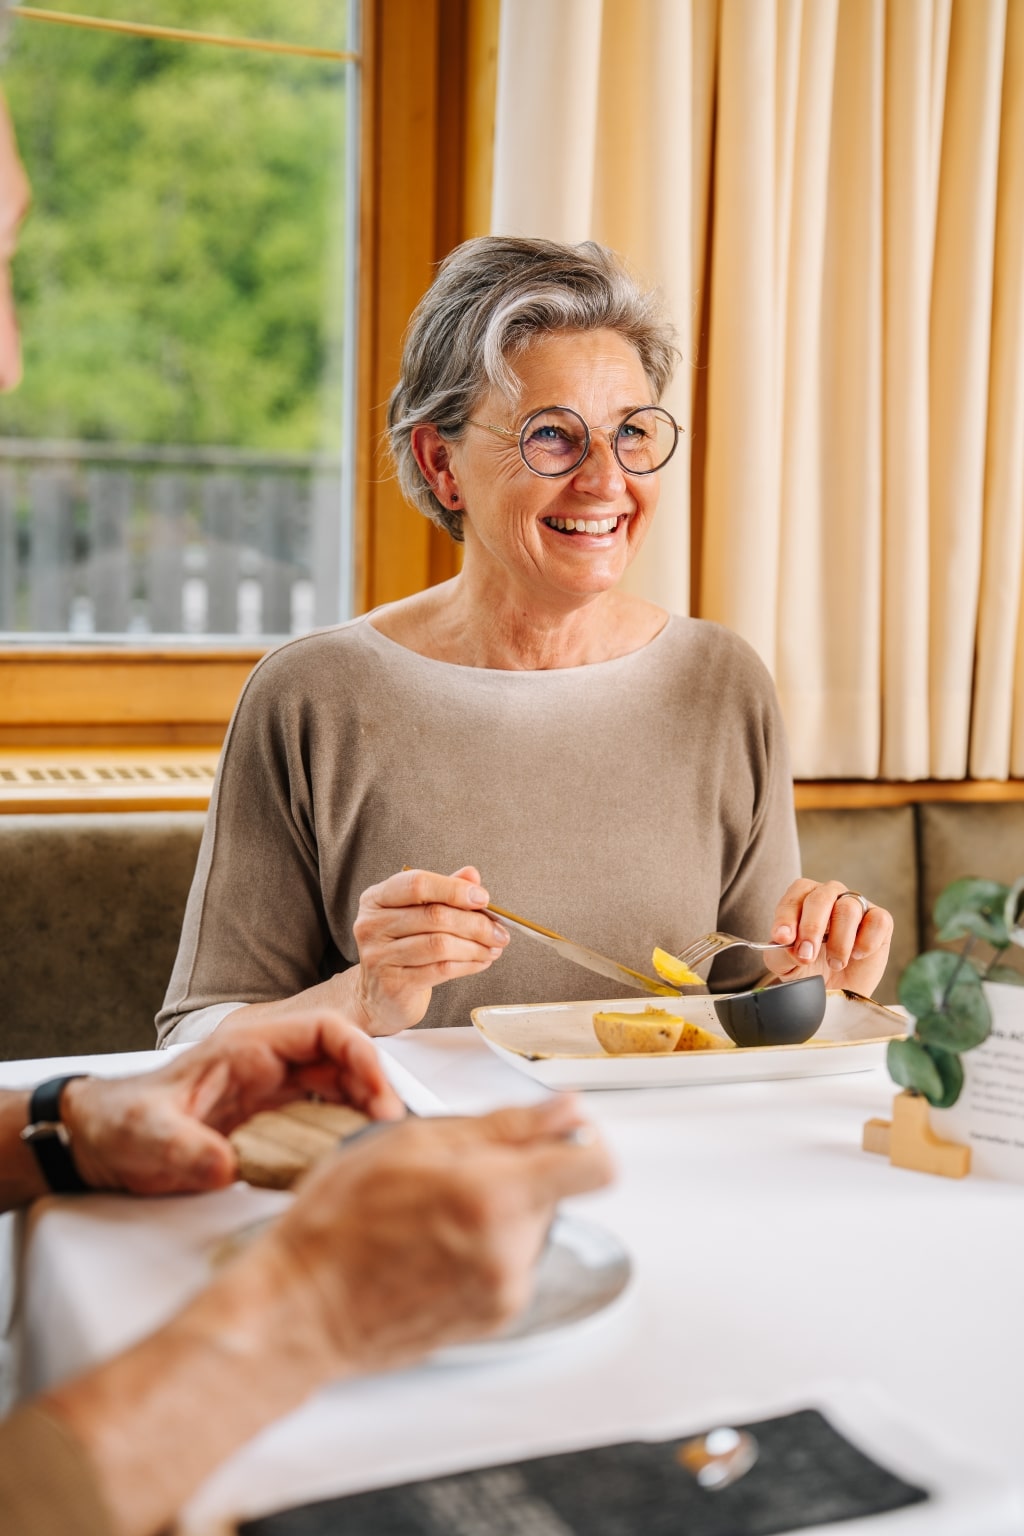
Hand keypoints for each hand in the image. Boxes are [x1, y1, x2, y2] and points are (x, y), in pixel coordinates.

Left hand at [61, 1011, 403, 1195]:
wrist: (97, 1140)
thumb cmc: (119, 1124)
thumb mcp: (146, 1136)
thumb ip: (184, 1148)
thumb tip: (225, 1166)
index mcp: (246, 1050)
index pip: (323, 1032)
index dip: (360, 1057)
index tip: (378, 1096)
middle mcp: (266, 1065)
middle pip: (342, 1060)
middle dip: (374, 1089)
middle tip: (390, 1130)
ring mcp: (270, 1092)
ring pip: (338, 1088)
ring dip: (364, 1111)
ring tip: (379, 1145)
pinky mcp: (269, 1120)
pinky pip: (320, 1117)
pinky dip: (343, 1131)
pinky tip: (350, 1156)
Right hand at [251, 1095, 613, 1374]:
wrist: (303, 1307)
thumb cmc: (338, 1223)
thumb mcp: (410, 1142)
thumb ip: (503, 1125)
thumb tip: (565, 1110)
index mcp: (494, 1197)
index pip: (597, 1165)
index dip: (582, 1137)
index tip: (556, 1129)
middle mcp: (510, 1252)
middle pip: (557, 1191)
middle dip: (517, 1172)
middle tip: (449, 1173)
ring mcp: (504, 1293)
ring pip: (532, 1226)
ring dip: (499, 1211)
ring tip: (432, 1213)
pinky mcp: (493, 1319)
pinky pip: (511, 1263)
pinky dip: (485, 1246)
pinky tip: (431, 1245)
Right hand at [346, 865, 510, 1034]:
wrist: (379, 997)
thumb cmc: (401, 950)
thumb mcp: (417, 915)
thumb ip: (443, 892)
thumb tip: (472, 875)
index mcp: (376, 899)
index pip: (416, 884)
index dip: (454, 889)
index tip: (483, 898)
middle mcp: (372, 925)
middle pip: (434, 916)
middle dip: (475, 923)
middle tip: (499, 931)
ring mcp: (379, 956)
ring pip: (440, 945)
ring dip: (475, 947)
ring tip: (493, 948)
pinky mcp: (394, 985)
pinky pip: (441, 969)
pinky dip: (468, 965)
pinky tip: (480, 962)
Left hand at [763, 880, 892, 995]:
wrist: (837, 992)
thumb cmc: (809, 969)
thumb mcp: (786, 964)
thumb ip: (781, 952)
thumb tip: (790, 944)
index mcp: (803, 899)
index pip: (795, 896)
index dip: (787, 917)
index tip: (782, 938)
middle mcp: (830, 896)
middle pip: (821, 897)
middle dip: (811, 928)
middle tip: (807, 955)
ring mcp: (857, 906)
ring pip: (848, 909)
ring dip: (839, 942)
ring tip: (835, 963)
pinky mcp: (880, 920)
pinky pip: (877, 921)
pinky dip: (866, 942)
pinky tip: (857, 956)